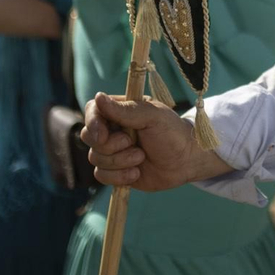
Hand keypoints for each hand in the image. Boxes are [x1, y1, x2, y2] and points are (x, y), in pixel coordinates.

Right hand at [80, 92, 230, 191]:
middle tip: (134, 144)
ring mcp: (112, 151)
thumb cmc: (173, 133)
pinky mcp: (114, 170)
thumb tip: (99, 97)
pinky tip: (136, 173)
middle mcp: (113, 129)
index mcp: (120, 110)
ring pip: (95, 158)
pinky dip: (119, 176)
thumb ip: (126, 110)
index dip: (93, 123)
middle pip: (89, 137)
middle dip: (111, 146)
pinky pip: (101, 175)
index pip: (92, 110)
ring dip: (120, 161)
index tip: (103, 136)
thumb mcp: (154, 117)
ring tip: (142, 157)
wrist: (185, 161)